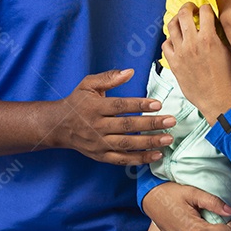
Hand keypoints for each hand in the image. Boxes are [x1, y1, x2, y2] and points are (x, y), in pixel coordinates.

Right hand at [44, 68, 174, 164]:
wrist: (59, 126)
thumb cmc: (77, 101)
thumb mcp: (88, 84)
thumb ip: (109, 77)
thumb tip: (130, 71)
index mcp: (95, 107)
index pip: (120, 106)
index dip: (140, 105)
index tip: (159, 104)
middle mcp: (97, 126)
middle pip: (127, 126)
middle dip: (151, 124)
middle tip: (170, 121)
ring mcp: (99, 143)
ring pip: (126, 144)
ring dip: (149, 142)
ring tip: (168, 139)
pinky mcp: (101, 156)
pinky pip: (122, 159)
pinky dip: (139, 159)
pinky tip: (156, 155)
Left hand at [163, 3, 230, 120]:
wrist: (219, 101)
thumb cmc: (229, 79)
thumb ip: (224, 35)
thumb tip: (219, 23)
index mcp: (209, 38)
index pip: (204, 11)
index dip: (206, 8)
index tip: (207, 10)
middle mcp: (192, 43)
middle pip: (184, 14)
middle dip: (188, 7)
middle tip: (191, 9)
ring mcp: (181, 53)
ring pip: (171, 26)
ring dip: (177, 20)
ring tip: (182, 21)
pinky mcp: (174, 64)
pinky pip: (165, 44)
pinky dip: (170, 39)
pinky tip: (177, 41)